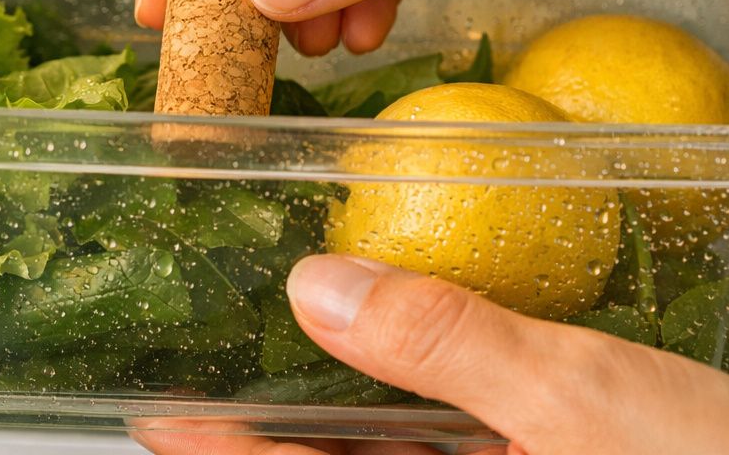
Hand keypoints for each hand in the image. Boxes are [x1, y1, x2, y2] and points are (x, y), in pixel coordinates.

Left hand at [132, 255, 728, 454]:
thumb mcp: (576, 402)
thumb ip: (445, 342)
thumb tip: (320, 289)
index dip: (217, 453)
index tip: (152, 406)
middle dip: (263, 422)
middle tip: (201, 349)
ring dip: (329, 406)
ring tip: (277, 330)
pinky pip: (446, 445)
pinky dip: (411, 399)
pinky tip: (395, 345)